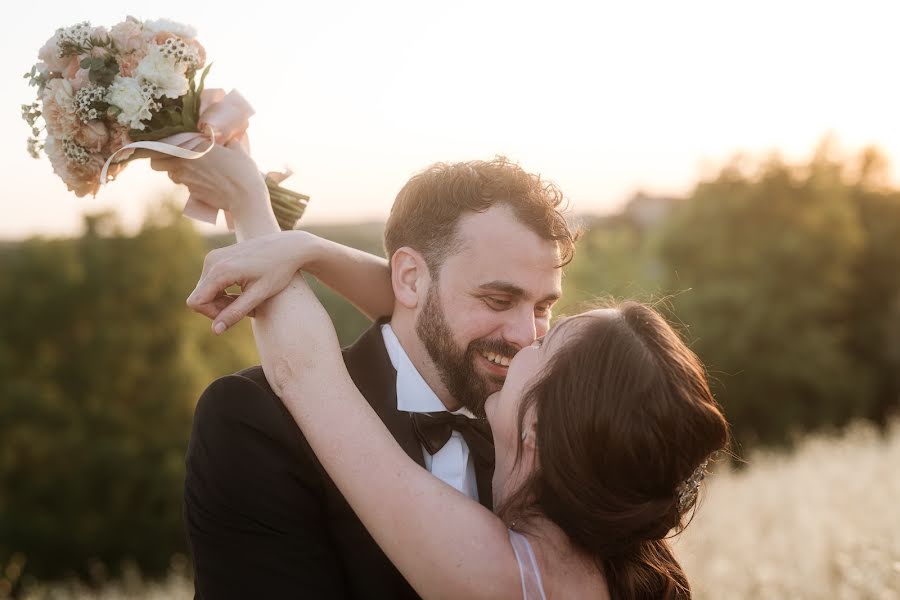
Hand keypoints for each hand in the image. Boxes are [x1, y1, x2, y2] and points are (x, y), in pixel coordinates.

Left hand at [134, 140, 267, 216]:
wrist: (245, 198)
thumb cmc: (243, 171)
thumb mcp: (236, 148)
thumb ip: (225, 140)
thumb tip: (224, 136)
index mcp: (193, 146)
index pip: (162, 145)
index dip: (161, 144)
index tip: (167, 142)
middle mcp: (184, 163)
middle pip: (156, 163)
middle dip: (161, 160)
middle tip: (173, 156)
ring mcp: (187, 180)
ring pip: (171, 175)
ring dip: (177, 171)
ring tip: (193, 168)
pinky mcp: (193, 193)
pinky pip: (186, 186)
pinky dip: (192, 183)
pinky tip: (206, 181)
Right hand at [187, 231, 321, 332]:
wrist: (289, 247)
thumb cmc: (278, 271)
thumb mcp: (259, 295)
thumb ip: (235, 313)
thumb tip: (215, 331)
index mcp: (220, 270)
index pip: (197, 302)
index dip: (212, 314)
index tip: (234, 314)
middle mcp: (212, 260)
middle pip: (200, 297)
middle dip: (219, 308)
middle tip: (245, 308)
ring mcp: (214, 256)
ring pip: (204, 290)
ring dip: (222, 300)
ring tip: (246, 300)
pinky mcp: (218, 256)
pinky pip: (210, 281)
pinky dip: (223, 290)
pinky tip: (243, 291)